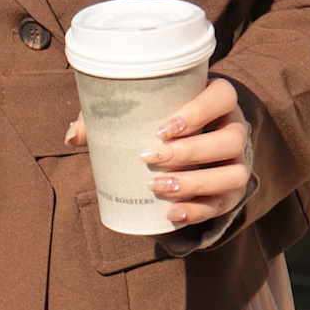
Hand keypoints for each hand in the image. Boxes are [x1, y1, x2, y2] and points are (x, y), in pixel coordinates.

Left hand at [66, 77, 250, 227]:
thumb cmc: (163, 123)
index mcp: (218, 100)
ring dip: (196, 183)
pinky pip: (222, 205)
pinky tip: (171, 213)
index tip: (162, 128)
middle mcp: (235, 130)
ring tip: (159, 187)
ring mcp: (238, 163)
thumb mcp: (143, 112)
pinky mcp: (231, 193)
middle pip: (229, 140)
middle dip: (190, 152)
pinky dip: (196, 211)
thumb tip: (72, 136)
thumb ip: (109, 116)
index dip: (198, 111)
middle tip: (151, 158)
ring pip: (232, 175)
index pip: (222, 96)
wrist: (192, 148)